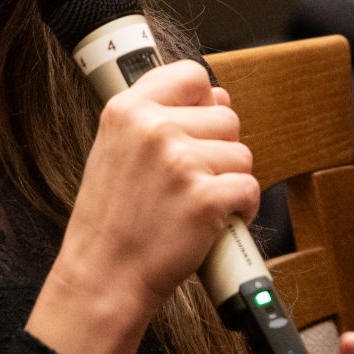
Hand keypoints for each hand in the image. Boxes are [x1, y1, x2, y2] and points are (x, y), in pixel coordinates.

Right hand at [29, 61, 257, 353]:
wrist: (103, 278)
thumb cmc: (111, 221)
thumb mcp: (114, 150)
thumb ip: (158, 118)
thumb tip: (217, 96)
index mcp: (127, 110)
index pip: (192, 75)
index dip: (204, 101)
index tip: (196, 126)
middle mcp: (153, 129)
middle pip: (226, 117)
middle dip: (219, 151)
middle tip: (190, 183)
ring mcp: (180, 162)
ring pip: (242, 154)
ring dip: (229, 182)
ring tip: (196, 205)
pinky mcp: (205, 197)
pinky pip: (250, 188)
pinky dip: (242, 209)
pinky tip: (214, 222)